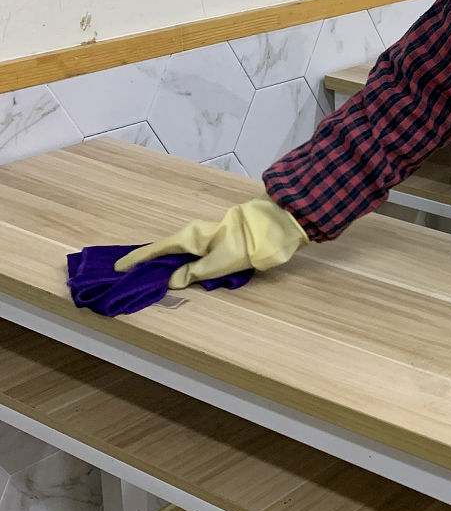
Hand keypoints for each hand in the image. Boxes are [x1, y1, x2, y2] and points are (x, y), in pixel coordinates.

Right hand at [114, 197, 308, 288]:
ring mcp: (205, 239)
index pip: (156, 250)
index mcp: (190, 237)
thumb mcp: (218, 264)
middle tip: (129, 279)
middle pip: (164, 252)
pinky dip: (180, 266)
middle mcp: (194, 235)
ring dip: (164, 267)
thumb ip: (193, 273)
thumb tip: (171, 282)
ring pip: (178, 255)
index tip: (117, 268)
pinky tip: (177, 276)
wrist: (273, 228)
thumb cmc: (245, 245)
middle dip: (147, 265)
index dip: (137, 259)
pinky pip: (191, 257)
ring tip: (148, 281)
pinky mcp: (216, 244)